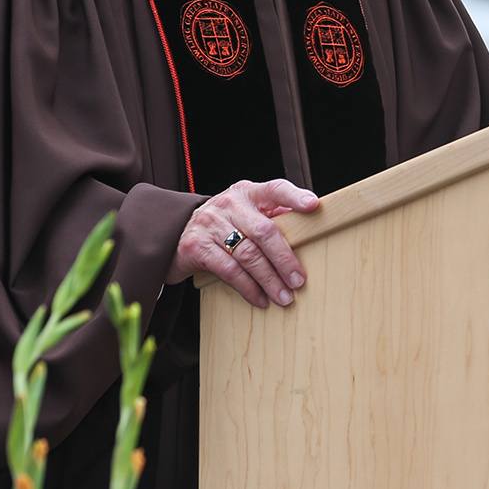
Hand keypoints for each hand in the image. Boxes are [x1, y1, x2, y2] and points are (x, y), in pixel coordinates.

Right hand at [167, 178, 318, 307]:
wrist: (175, 231)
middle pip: (264, 231)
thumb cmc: (224, 224)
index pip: (274, 189)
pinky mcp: (196, 247)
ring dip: (269, 280)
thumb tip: (308, 231)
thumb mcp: (246, 213)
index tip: (313, 206)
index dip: (294, 197)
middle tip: (298, 281)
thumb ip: (273, 218)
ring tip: (284, 296)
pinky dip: (248, 288)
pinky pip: (229, 270)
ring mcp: (210, 224)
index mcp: (247, 192)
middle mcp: (229, 204)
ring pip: (248, 255)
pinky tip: (260, 299)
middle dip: (284, 259)